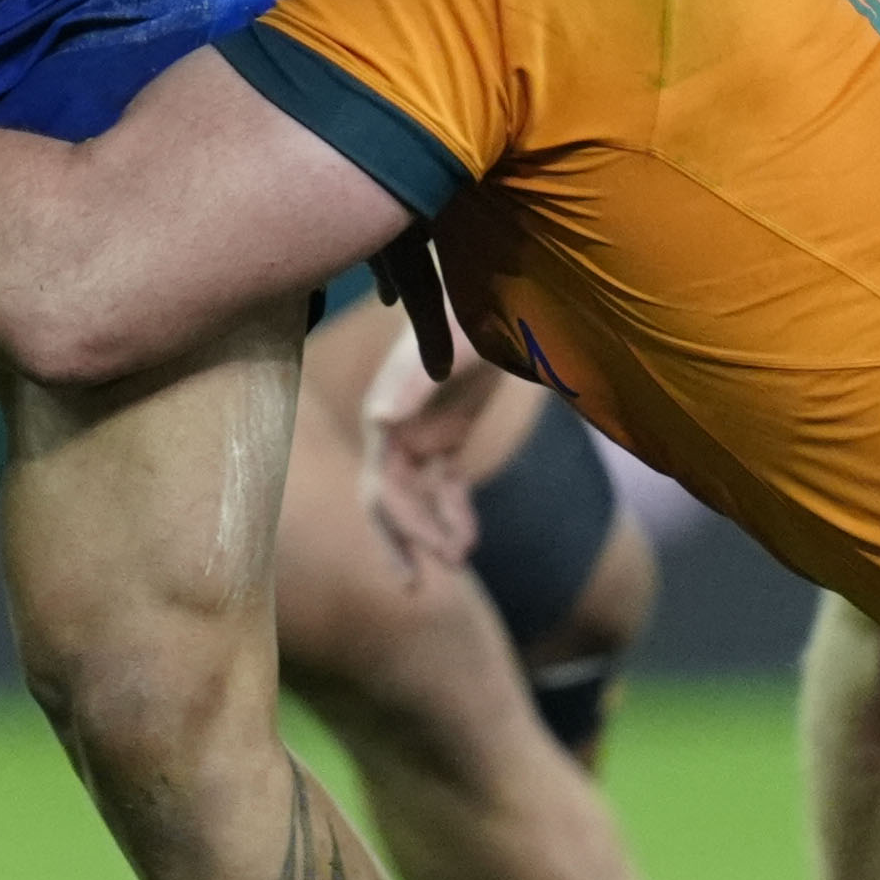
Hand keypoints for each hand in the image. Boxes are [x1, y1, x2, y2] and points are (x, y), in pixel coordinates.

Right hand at [357, 316, 506, 582]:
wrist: (503, 295)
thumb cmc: (475, 315)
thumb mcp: (451, 344)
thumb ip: (413, 381)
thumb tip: (377, 422)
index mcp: (386, 416)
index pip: (383, 487)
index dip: (404, 525)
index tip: (438, 555)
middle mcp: (395, 429)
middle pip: (387, 500)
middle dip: (402, 541)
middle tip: (419, 584)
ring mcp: (420, 433)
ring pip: (415, 499)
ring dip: (431, 532)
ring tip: (461, 557)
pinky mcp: (445, 434)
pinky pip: (442, 486)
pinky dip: (452, 513)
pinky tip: (470, 539)